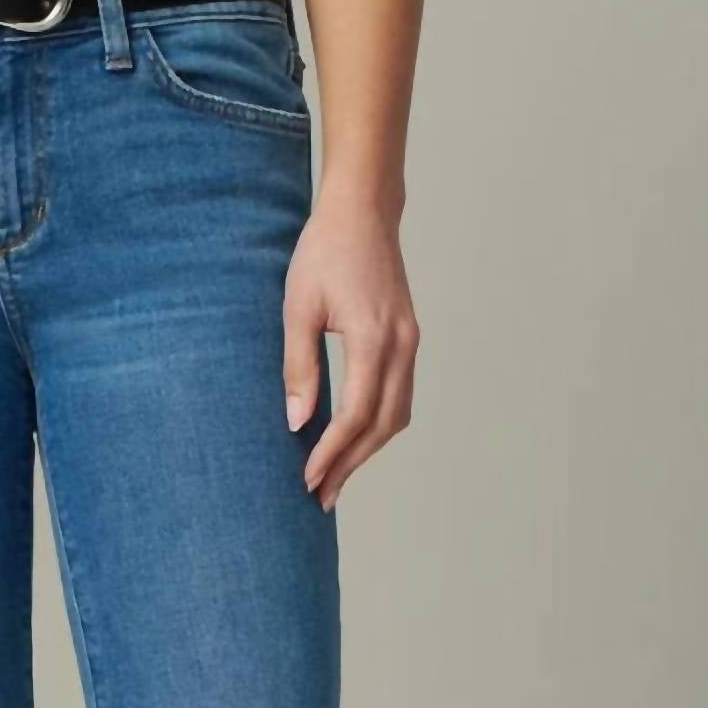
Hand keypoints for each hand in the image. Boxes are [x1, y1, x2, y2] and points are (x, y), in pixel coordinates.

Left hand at [282, 191, 419, 510]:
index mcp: (372, 336)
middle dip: (351, 464)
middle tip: (321, 495)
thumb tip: (297, 422)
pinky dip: (378, 427)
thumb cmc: (324, 252)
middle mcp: (400, 344)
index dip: (332, 452)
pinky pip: (399, 396)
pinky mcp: (408, 340)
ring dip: (367, 451)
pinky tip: (353, 441)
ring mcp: (410, 343)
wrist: (363, 212)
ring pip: (397, 416)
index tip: (308, 478)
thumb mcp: (297, 307)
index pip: (356, 413)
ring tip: (336, 477)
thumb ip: (299, 367)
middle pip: (383, 425)